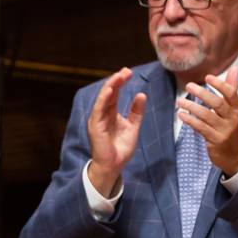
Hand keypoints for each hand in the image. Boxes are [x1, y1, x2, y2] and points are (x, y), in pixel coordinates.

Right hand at [84, 67, 146, 198]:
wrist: (114, 166)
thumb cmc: (121, 149)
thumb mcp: (133, 127)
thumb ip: (136, 112)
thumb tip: (142, 95)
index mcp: (111, 114)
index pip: (114, 94)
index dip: (121, 83)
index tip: (129, 73)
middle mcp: (103, 114)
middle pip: (109, 93)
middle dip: (116, 81)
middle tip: (126, 71)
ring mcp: (98, 120)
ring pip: (103, 99)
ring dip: (110, 86)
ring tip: (118, 76)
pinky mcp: (95, 126)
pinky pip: (98, 110)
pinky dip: (103, 99)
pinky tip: (109, 90)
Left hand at [180, 72, 237, 174]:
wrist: (237, 155)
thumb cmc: (233, 127)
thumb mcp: (236, 109)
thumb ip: (232, 89)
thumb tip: (234, 68)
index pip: (231, 93)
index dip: (220, 85)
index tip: (208, 77)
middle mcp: (233, 118)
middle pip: (217, 103)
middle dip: (202, 94)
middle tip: (189, 86)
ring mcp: (224, 130)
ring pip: (206, 115)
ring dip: (191, 107)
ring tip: (180, 101)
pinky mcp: (215, 140)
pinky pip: (200, 128)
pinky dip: (190, 120)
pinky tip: (181, 115)